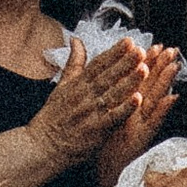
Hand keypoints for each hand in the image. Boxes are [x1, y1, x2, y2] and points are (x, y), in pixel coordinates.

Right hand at [25, 38, 153, 175]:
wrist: (42, 146)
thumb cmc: (53, 117)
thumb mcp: (61, 85)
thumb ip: (73, 63)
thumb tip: (76, 39)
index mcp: (77, 85)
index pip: (98, 65)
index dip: (114, 52)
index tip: (129, 41)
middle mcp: (84, 96)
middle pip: (107, 76)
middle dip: (124, 63)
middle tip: (140, 51)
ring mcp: (90, 113)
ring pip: (112, 94)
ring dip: (129, 82)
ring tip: (144, 69)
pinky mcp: (95, 130)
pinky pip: (112, 117)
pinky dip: (125, 108)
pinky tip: (138, 99)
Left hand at [97, 44, 184, 186]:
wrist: (105, 173)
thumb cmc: (106, 148)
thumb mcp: (112, 121)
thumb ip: (118, 102)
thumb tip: (120, 81)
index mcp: (127, 107)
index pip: (139, 81)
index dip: (148, 63)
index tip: (156, 46)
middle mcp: (137, 114)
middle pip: (151, 86)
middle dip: (161, 67)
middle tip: (171, 50)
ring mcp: (141, 125)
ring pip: (155, 100)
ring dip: (165, 83)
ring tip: (174, 66)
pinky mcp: (142, 139)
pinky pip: (154, 123)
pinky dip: (162, 112)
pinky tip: (171, 99)